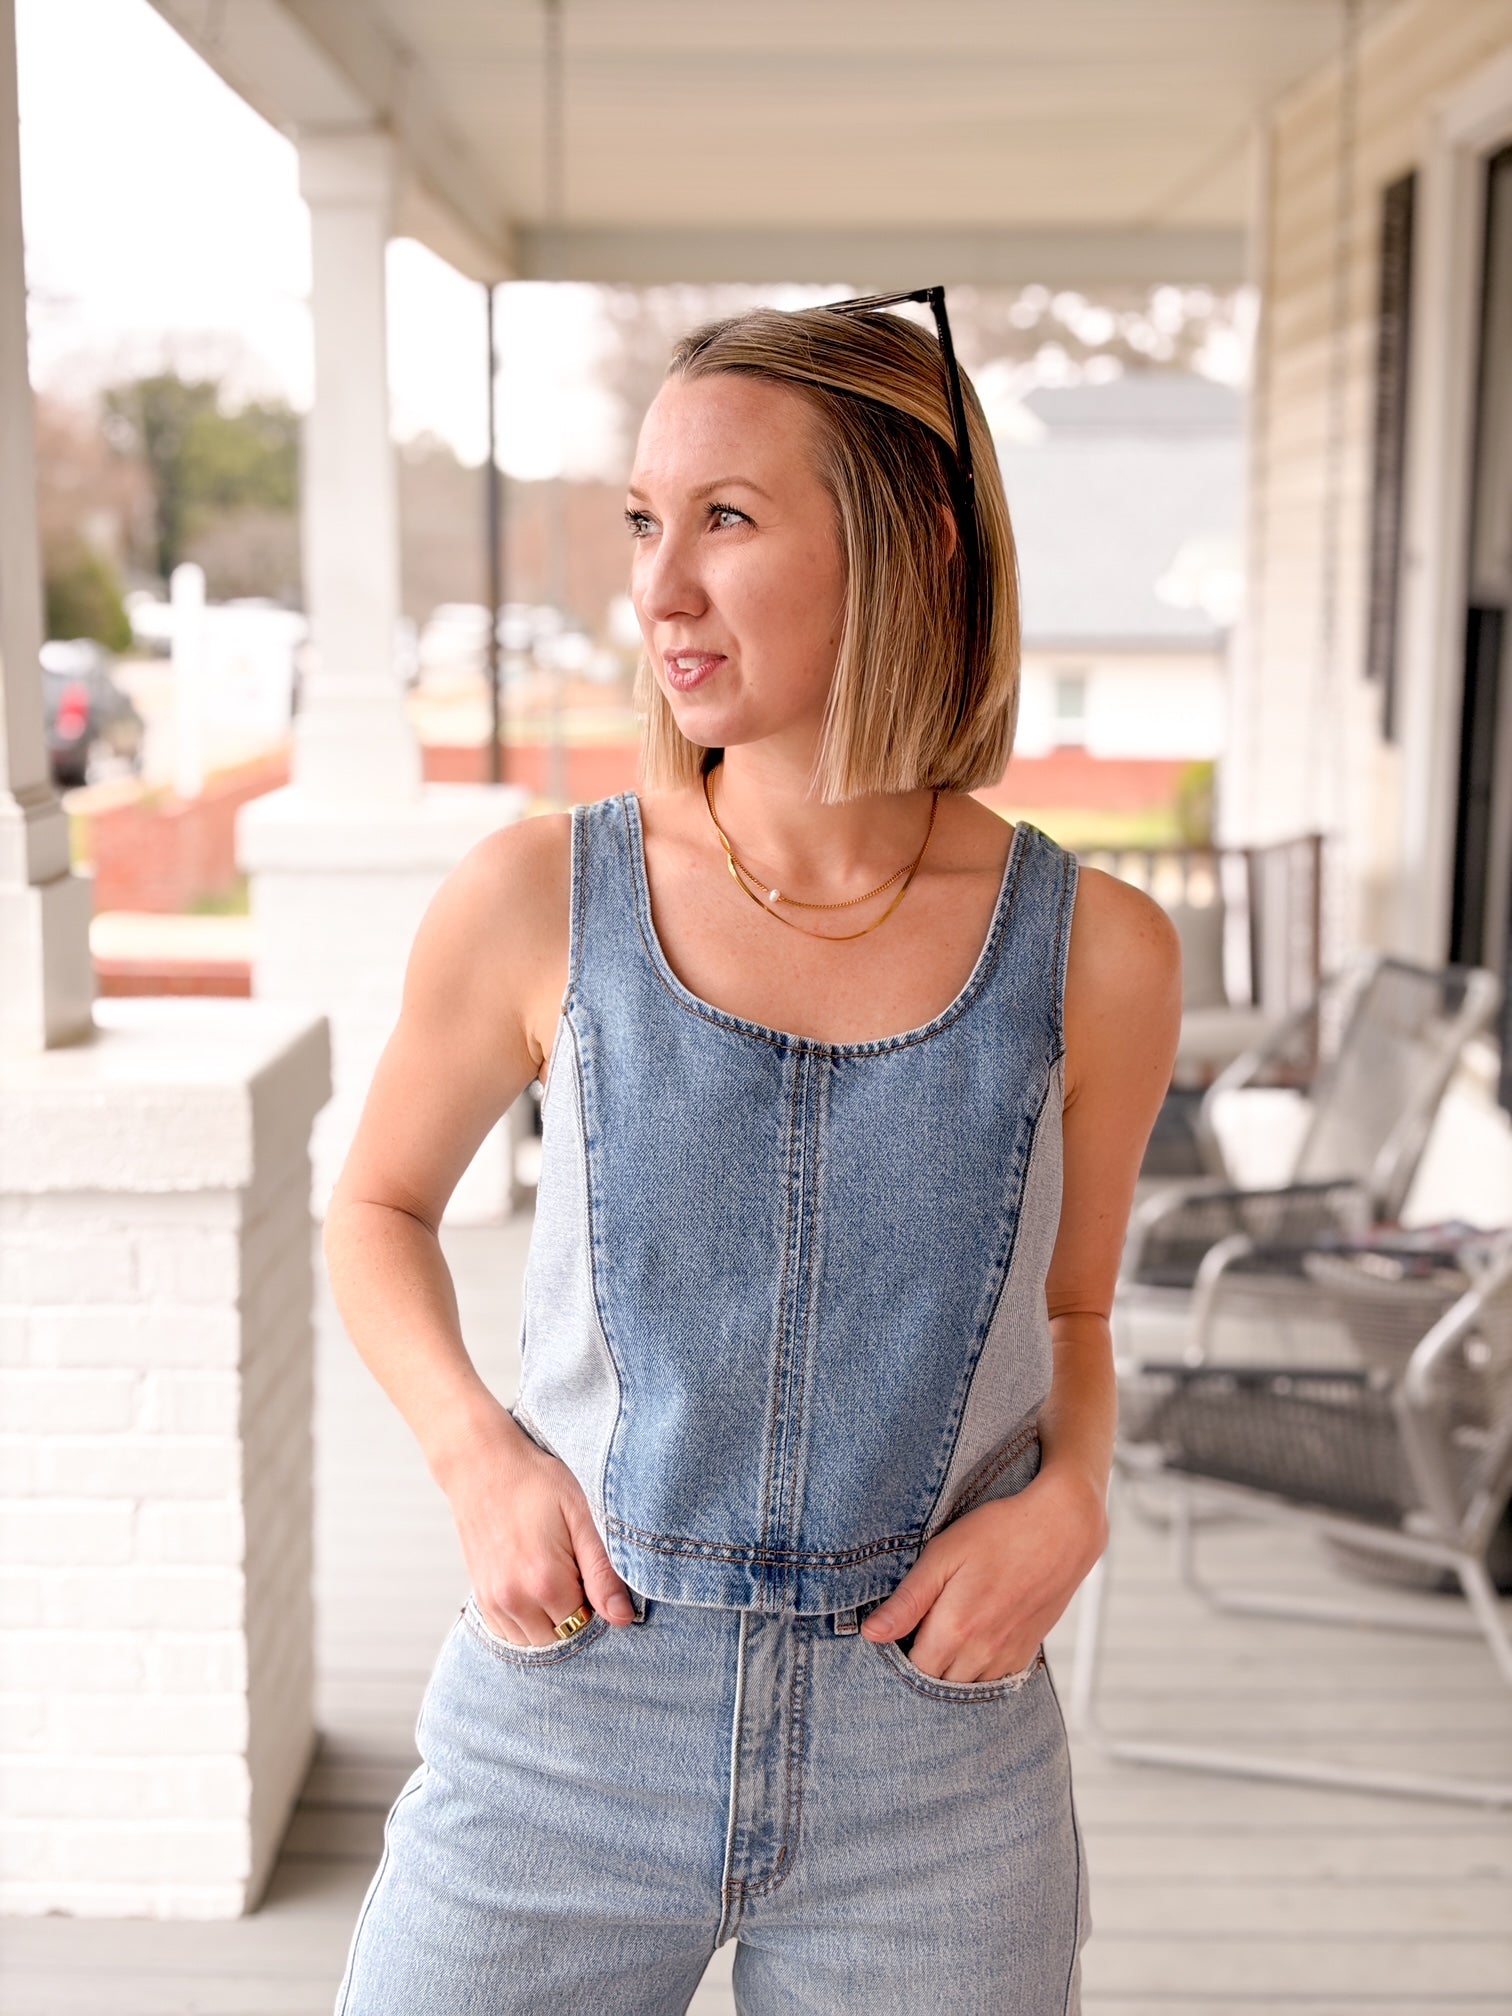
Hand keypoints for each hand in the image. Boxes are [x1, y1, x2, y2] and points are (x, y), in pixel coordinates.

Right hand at [440, 1412, 637, 1646]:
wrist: (482, 1465)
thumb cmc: (537, 1482)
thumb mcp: (580, 1516)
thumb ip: (602, 1572)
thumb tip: (623, 1619)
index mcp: (546, 1582)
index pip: (587, 1624)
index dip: (598, 1603)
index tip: (593, 1573)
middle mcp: (516, 1600)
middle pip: (562, 1637)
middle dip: (575, 1615)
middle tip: (576, 1572)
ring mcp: (494, 1602)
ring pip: (535, 1642)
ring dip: (551, 1622)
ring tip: (555, 1577)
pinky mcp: (481, 1597)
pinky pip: (509, 1634)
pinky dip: (528, 1623)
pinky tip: (535, 1587)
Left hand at [860, 1465, 1107, 1682]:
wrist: (1062, 1530)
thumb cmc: (998, 1533)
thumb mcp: (943, 1555)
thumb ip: (908, 1600)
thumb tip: (872, 1635)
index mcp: (955, 1629)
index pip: (911, 1671)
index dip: (896, 1656)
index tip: (894, 1633)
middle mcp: (982, 1653)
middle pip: (937, 1685)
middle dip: (920, 1667)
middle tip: (914, 1633)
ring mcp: (1007, 1657)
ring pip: (966, 1688)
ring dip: (948, 1673)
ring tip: (941, 1637)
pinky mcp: (1027, 1653)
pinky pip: (993, 1682)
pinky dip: (976, 1671)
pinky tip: (970, 1643)